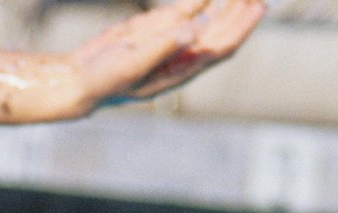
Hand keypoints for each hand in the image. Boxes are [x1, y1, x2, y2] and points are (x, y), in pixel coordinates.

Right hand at [70, 0, 266, 109]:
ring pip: (208, 19)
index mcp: (182, 70)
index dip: (242, 26)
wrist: (79, 78)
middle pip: (221, 31)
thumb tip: (195, 29)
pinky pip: (186, 9)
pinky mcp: (157, 28)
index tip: (258, 6)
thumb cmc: (104, 80)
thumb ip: (163, 47)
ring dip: (226, 3)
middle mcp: (182, 55)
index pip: (222, 47)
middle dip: (241, 11)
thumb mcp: (133, 65)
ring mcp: (171, 40)